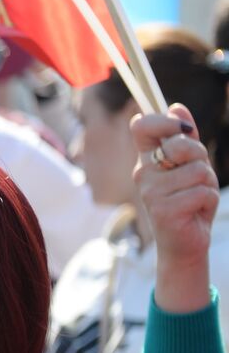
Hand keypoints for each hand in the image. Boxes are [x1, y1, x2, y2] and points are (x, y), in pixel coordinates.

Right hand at [130, 105, 220, 312]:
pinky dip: (208, 201)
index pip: (143, 126)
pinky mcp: (165, 210)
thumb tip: (176, 108)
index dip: (164, 122)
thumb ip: (184, 137)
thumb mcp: (189, 166)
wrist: (184, 244)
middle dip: (200, 157)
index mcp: (145, 160)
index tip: (179, 130)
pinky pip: (203, 191)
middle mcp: (143, 175)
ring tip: (196, 198)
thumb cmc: (187, 201)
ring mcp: (151, 193)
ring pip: (198, 170)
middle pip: (180, 145)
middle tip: (195, 177)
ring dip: (208, 184)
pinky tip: (196, 212)